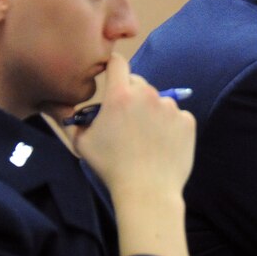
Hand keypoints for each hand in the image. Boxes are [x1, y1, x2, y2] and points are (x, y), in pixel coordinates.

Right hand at [64, 53, 195, 255]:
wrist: (147, 192)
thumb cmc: (111, 168)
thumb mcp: (82, 143)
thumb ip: (73, 120)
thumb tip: (69, 109)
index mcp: (120, 95)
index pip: (118, 62)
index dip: (113, 67)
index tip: (112, 75)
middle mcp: (147, 95)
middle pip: (138, 83)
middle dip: (131, 96)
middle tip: (127, 122)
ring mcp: (171, 107)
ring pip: (158, 101)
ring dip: (152, 112)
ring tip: (146, 139)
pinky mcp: (187, 121)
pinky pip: (176, 117)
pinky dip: (170, 126)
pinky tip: (162, 145)